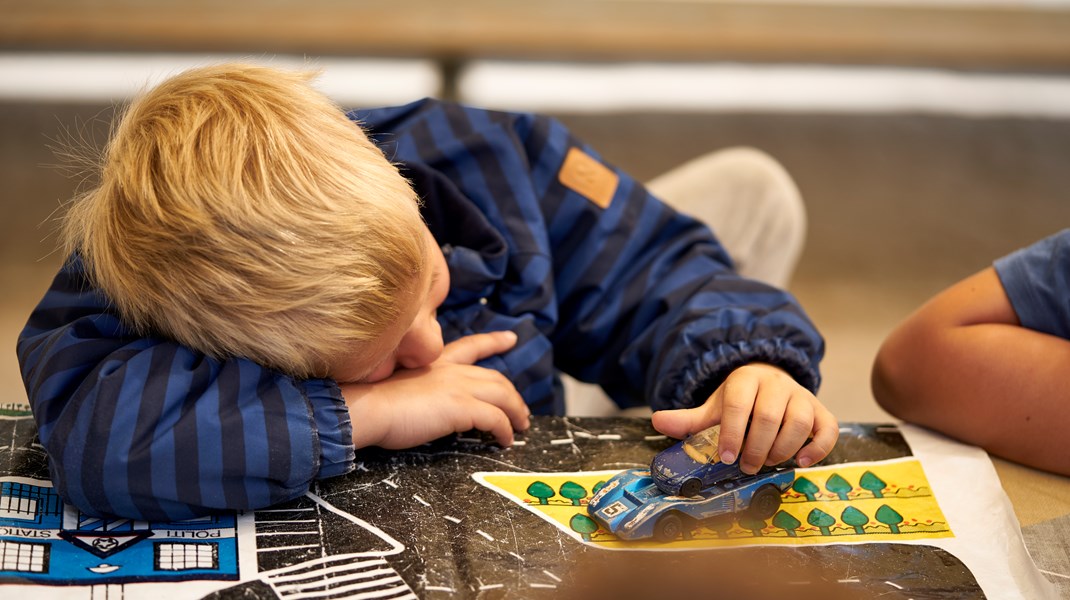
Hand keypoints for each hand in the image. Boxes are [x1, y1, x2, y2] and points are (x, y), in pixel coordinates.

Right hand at [340, 331, 529, 448]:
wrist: (364, 407)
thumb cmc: (371, 402)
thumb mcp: (399, 386)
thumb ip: (420, 389)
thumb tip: (429, 405)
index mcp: (434, 361)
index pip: (471, 346)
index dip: (493, 341)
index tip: (510, 338)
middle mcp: (450, 370)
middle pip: (495, 377)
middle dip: (513, 393)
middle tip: (522, 409)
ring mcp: (457, 386)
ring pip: (502, 395)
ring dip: (516, 412)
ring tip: (521, 427)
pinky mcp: (461, 407)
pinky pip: (496, 418)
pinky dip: (506, 430)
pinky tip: (506, 441)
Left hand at [650, 363, 837, 472]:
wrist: (769, 381)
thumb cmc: (740, 401)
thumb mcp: (713, 407)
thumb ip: (688, 419)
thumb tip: (656, 422)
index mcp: (745, 379)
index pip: (737, 404)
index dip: (731, 432)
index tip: (727, 457)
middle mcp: (776, 384)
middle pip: (768, 416)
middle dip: (755, 447)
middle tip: (747, 467)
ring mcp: (801, 396)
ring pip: (799, 422)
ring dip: (782, 449)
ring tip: (768, 463)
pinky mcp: (821, 410)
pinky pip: (828, 428)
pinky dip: (818, 448)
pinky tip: (802, 462)